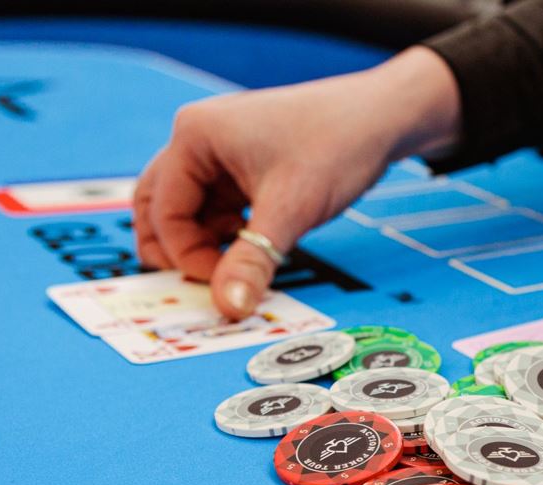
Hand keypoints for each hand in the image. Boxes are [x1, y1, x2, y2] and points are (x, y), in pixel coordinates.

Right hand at [134, 47, 460, 317]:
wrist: (383, 117)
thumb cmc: (337, 144)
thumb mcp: (291, 210)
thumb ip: (253, 261)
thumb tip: (228, 309)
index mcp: (194, 137)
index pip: (163, 211)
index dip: (186, 255)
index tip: (221, 283)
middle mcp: (199, 139)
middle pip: (160, 206)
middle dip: (177, 250)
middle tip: (200, 286)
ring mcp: (221, 152)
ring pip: (191, 210)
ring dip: (206, 244)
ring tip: (237, 268)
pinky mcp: (245, 166)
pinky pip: (220, 207)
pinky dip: (229, 234)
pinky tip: (257, 250)